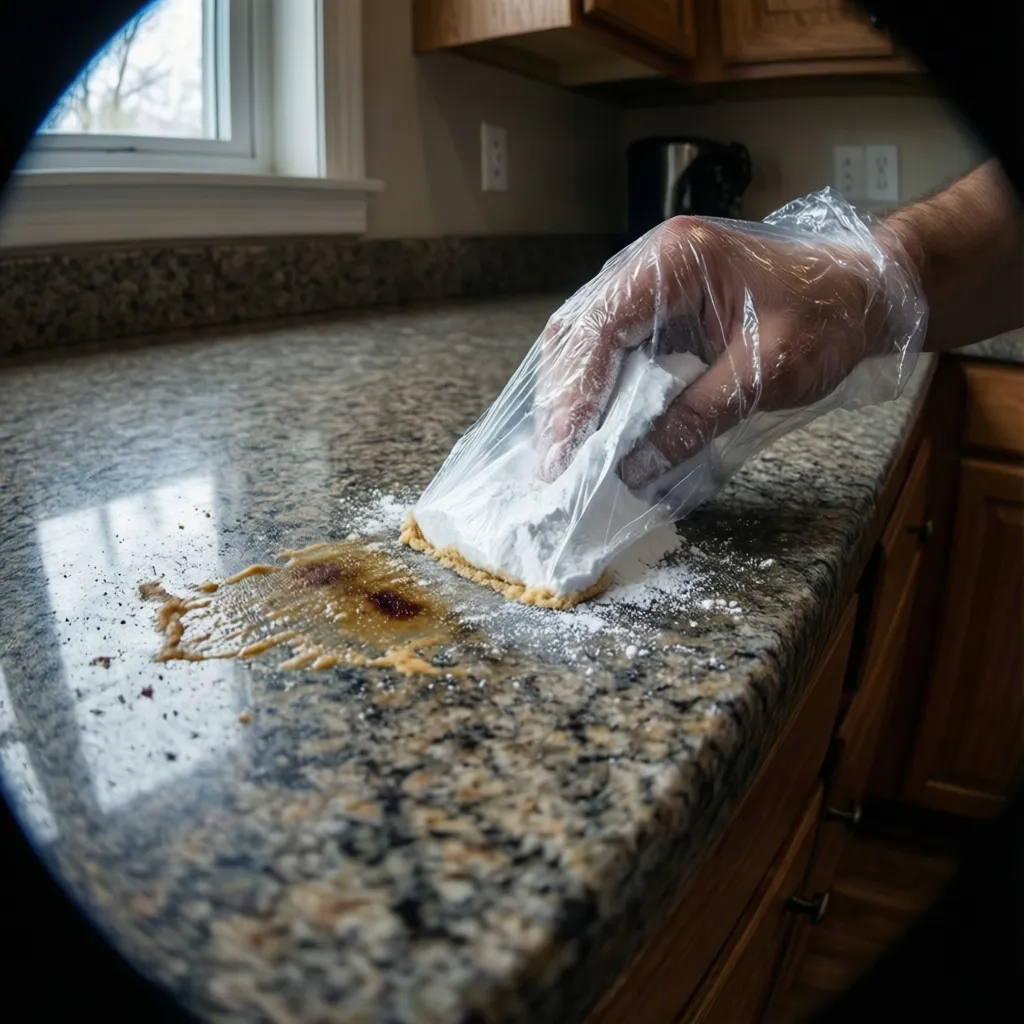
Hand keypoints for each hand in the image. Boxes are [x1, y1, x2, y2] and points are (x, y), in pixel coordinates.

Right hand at [534, 214, 896, 485]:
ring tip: (567, 455)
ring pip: (586, 343)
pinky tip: (596, 431)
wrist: (865, 291)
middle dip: (562, 402)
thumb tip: (635, 466)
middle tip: (555, 465)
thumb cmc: (828, 317)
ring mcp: (651, 284)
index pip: (600, 328)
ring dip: (574, 400)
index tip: (565, 452)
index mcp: (676, 261)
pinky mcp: (660, 309)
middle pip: (579, 333)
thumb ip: (697, 416)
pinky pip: (613, 351)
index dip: (575, 395)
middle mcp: (651, 264)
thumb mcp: (767, 371)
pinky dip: (599, 394)